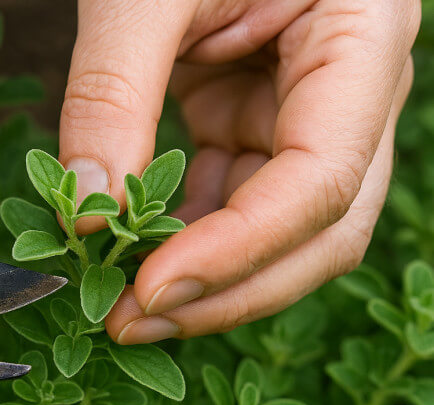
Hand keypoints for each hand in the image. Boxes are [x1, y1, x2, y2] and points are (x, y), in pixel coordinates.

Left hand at [58, 0, 418, 343]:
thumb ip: (112, 96)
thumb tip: (85, 213)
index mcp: (363, 36)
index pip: (322, 182)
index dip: (237, 253)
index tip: (147, 292)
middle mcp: (349, 89)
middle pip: (319, 231)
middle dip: (225, 292)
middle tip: (127, 324)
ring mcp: (304, 111)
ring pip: (277, 232)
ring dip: (201, 277)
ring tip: (118, 302)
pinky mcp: (255, 120)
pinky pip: (231, 201)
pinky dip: (183, 238)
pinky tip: (132, 253)